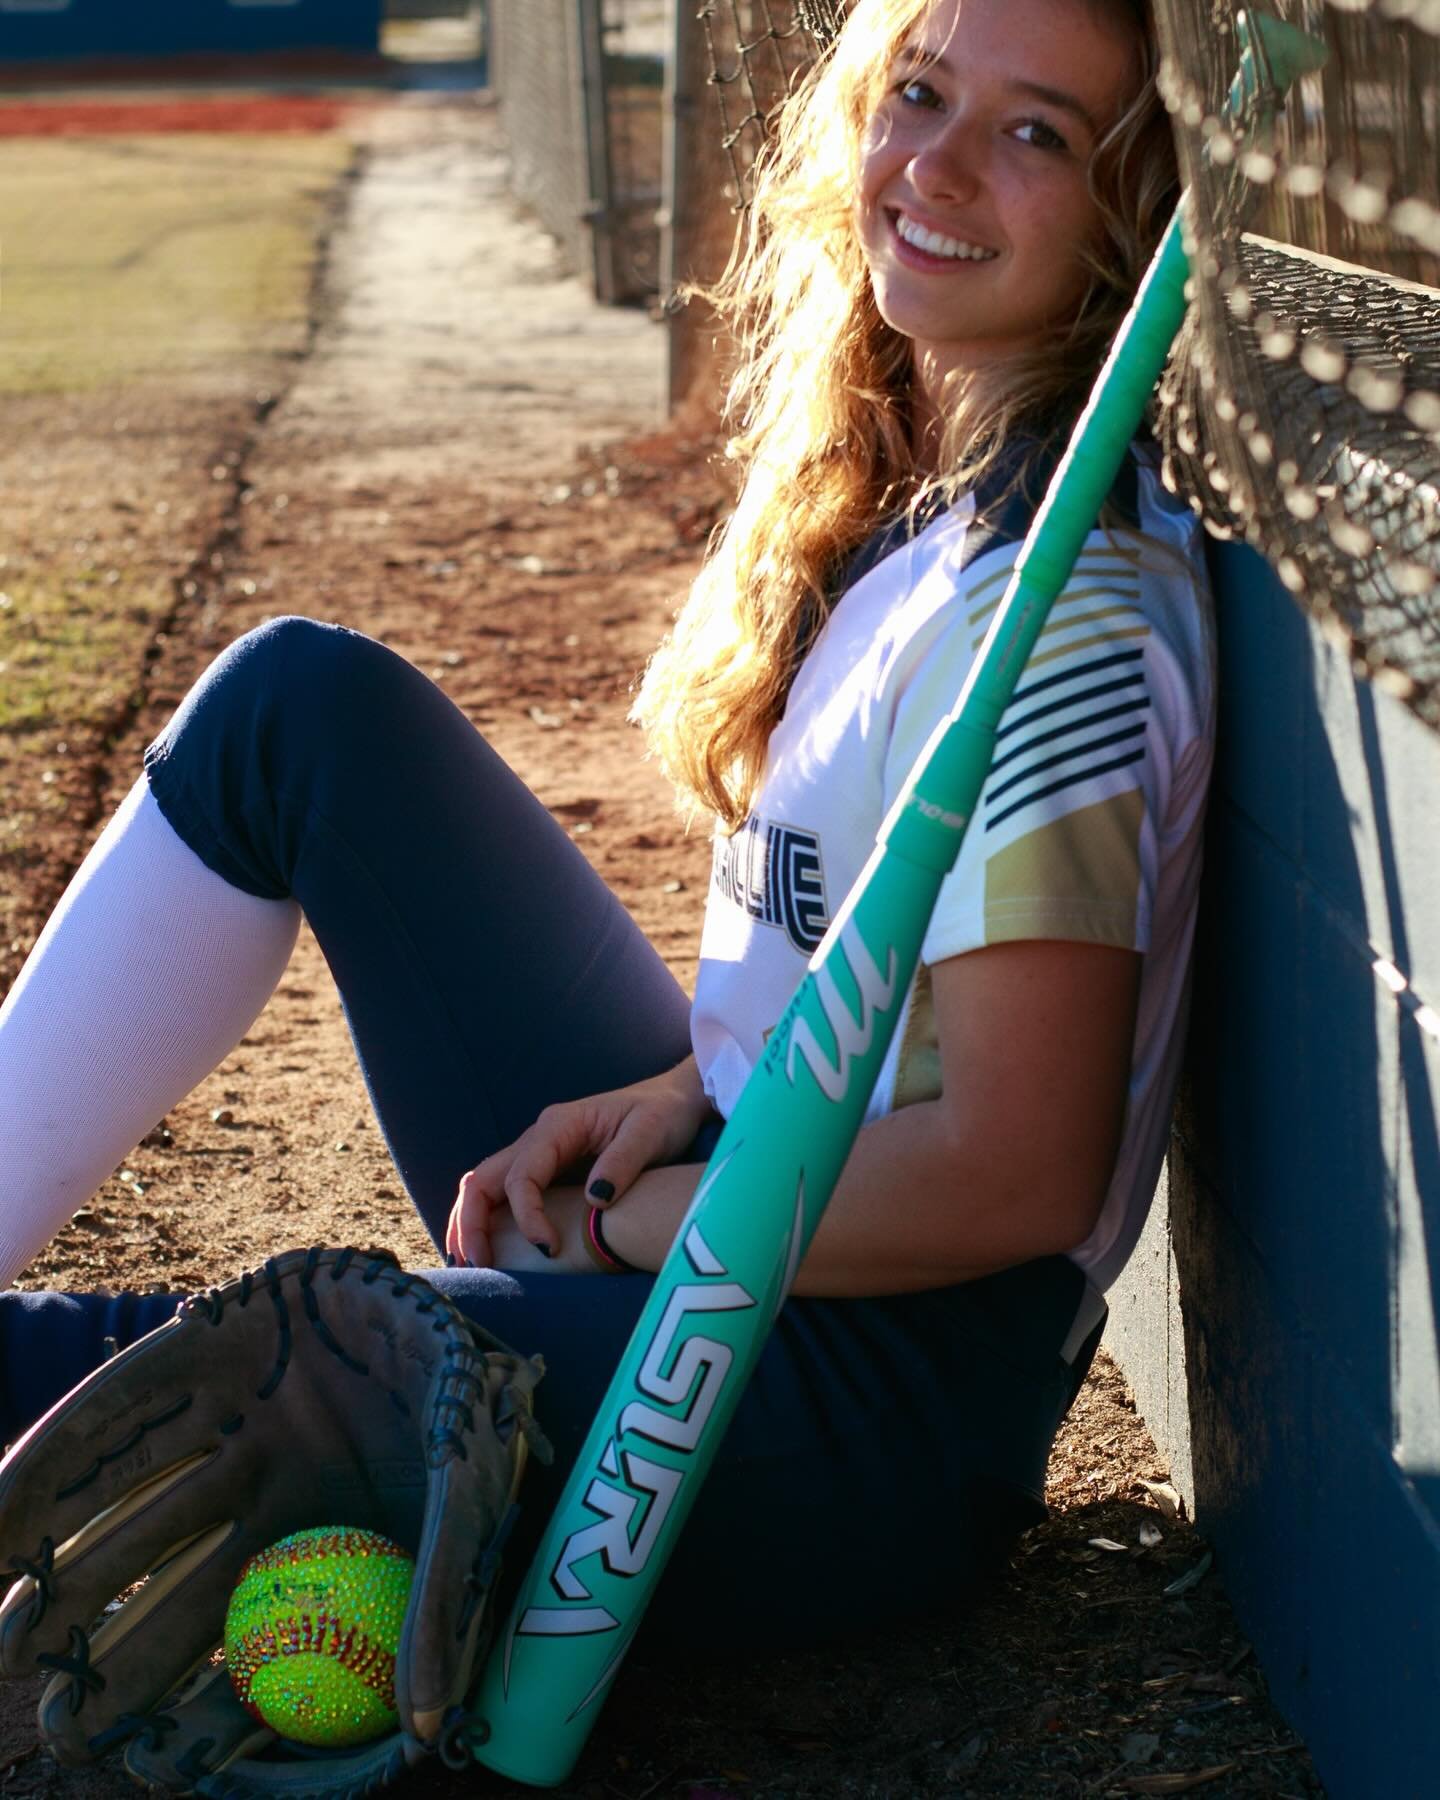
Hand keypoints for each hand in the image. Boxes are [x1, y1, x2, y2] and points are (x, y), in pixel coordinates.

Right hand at [446, 1059, 712, 1266]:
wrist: (674, 1100)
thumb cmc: (664, 1113)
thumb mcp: (651, 1134)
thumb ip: (621, 1163)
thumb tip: (595, 1200)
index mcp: (561, 1125)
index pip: (523, 1174)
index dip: (527, 1214)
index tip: (549, 1249)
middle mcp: (540, 1136)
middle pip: (484, 1177)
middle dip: (473, 1221)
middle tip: (478, 1263)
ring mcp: (540, 1151)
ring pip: (485, 1183)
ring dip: (471, 1221)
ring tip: (473, 1261)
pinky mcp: (548, 1167)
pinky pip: (505, 1190)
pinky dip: (489, 1217)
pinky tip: (491, 1247)